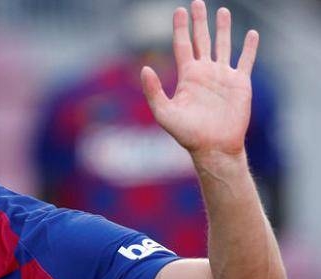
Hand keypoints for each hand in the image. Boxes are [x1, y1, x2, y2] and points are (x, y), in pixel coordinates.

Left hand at [141, 0, 257, 158]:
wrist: (213, 146)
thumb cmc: (187, 133)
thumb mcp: (164, 112)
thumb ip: (153, 91)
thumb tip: (144, 69)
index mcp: (187, 76)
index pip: (183, 45)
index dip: (180, 28)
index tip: (178, 10)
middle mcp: (205, 72)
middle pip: (202, 40)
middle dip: (199, 21)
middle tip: (197, 2)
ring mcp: (223, 76)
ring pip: (223, 45)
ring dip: (223, 29)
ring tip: (222, 11)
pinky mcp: (240, 83)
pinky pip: (245, 61)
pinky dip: (249, 47)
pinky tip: (251, 34)